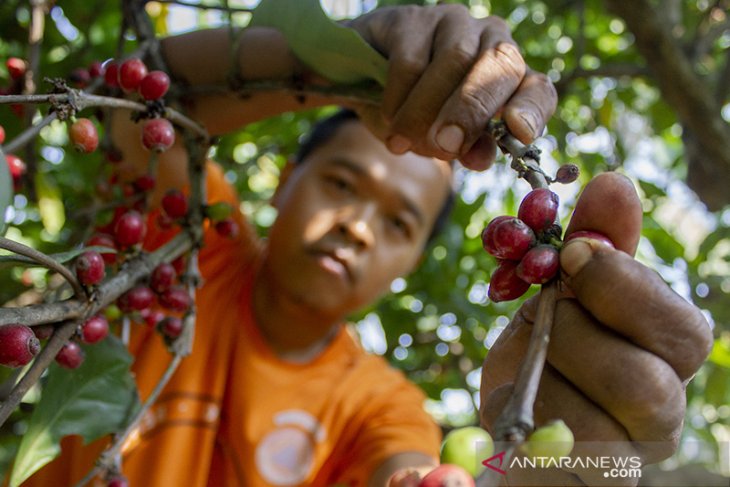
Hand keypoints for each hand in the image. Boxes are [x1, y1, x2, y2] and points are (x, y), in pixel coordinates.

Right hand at [348, 4, 556, 169]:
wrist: (359, 82)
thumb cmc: (412, 111)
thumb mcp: (440, 139)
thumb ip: (465, 148)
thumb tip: (481, 159)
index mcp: (507, 76)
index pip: (536, 89)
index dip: (532, 109)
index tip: (520, 132)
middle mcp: (490, 40)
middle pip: (500, 64)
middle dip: (472, 110)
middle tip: (446, 145)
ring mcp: (453, 23)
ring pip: (455, 59)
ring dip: (425, 110)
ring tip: (401, 142)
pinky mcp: (412, 20)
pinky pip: (411, 60)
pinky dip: (398, 97)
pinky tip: (387, 116)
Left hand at [479, 173, 712, 484]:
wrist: (515, 414)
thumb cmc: (548, 346)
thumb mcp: (564, 289)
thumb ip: (594, 244)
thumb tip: (615, 182)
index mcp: (669, 354)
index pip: (680, 329)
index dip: (623, 288)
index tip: (571, 255)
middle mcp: (663, 411)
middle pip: (644, 385)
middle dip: (573, 337)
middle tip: (543, 312)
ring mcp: (627, 457)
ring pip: (593, 426)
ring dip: (540, 378)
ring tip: (527, 359)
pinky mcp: (588, 482)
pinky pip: (551, 459)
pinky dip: (521, 416)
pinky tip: (518, 398)